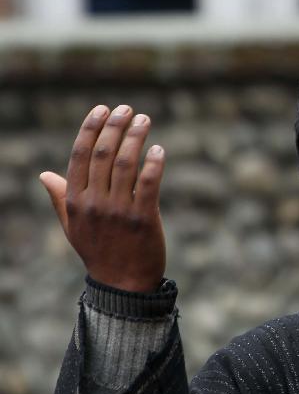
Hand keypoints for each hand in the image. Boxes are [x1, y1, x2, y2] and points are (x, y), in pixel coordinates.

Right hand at [39, 105, 166, 292]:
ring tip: (144, 119)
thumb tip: (44, 174)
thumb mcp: (73, 226)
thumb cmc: (99, 251)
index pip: (79, 156)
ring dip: (136, 137)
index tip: (102, 109)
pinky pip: (148, 184)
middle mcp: (95, 204)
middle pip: (102, 155)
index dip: (90, 129)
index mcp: (76, 202)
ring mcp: (119, 211)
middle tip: (127, 109)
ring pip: (126, 164)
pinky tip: (159, 150)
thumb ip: (61, 198)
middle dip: (114, 127)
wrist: (123, 285)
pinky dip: (154, 164)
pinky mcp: (144, 219)